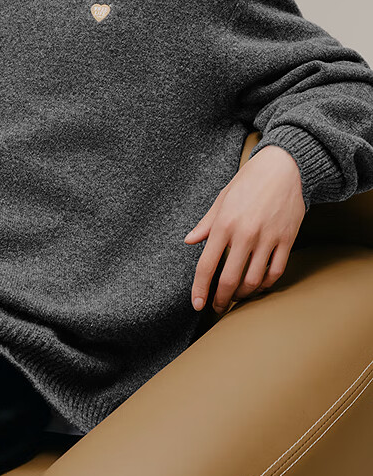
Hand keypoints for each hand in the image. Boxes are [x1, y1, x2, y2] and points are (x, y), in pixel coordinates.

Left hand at [184, 145, 305, 316]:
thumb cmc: (249, 181)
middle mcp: (245, 234)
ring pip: (253, 280)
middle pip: (229, 280)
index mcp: (224, 224)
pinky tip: (258, 286)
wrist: (284, 167)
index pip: (206, 265)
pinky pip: (275, 272)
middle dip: (221, 300)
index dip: (200, 289)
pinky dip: (265, 284)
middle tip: (217, 307)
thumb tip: (189, 241)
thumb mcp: (222, 199)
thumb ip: (206, 224)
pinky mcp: (287, 240)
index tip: (198, 304)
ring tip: (236, 297)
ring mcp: (268, 238)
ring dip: (243, 295)